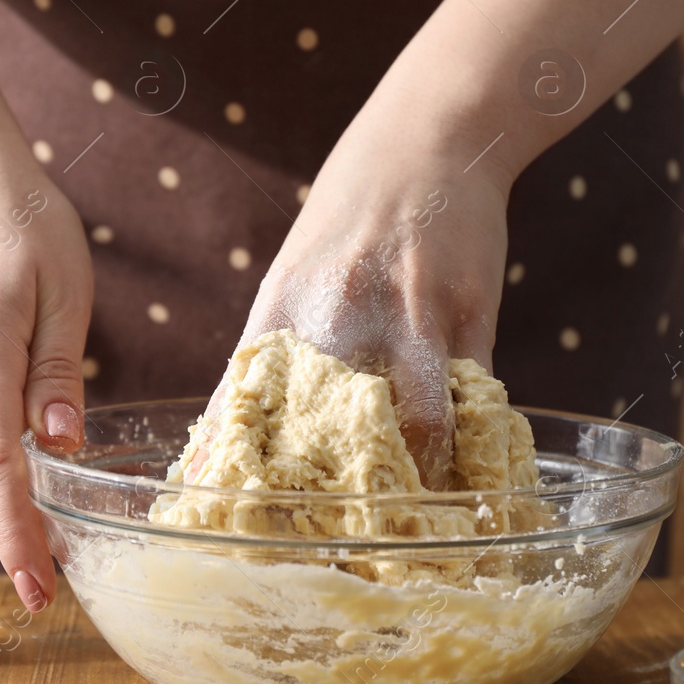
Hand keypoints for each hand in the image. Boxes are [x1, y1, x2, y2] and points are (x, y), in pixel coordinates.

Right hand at [0, 152, 91, 612]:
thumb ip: (59, 373)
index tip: (38, 589)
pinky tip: (16, 383)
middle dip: (30, 509)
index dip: (17, 533)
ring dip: (15, 454)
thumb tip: (60, 446)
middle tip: (73, 550)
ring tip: (44, 387)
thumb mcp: (66, 291)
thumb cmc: (24, 226)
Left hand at [220, 114, 509, 488]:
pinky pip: (468, 401)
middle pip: (327, 433)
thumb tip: (246, 423)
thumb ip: (282, 345)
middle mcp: (340, 317)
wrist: (427, 139)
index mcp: (283, 307)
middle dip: (325, 497)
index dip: (228, 468)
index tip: (215, 517)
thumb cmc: (353, 212)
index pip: (242, 405)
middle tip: (323, 544)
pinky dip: (463, 445)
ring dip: (413, 482)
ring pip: (415, 428)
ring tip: (409, 525)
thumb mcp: (297, 274)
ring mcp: (409, 316)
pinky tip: (461, 477)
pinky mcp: (468, 314)